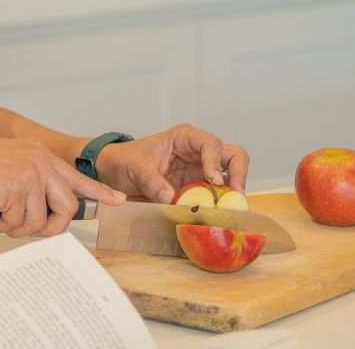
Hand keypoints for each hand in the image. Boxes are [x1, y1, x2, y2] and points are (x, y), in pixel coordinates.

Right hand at [0, 135, 124, 237]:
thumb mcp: (6, 167)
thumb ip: (28, 183)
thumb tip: (43, 215)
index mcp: (38, 153)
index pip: (75, 176)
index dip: (97, 192)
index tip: (116, 200)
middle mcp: (39, 160)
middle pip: (67, 207)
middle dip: (51, 227)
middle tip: (28, 230)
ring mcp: (30, 174)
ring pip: (41, 222)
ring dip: (18, 228)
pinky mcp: (17, 188)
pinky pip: (20, 225)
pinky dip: (3, 227)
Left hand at [95, 123, 249, 203]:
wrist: (115, 174)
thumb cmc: (125, 161)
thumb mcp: (135, 168)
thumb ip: (152, 181)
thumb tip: (169, 197)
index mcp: (185, 138)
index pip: (211, 144)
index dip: (216, 161)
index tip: (213, 180)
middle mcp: (199, 153)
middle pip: (234, 157)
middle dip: (239, 175)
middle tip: (234, 196)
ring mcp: (201, 172)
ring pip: (232, 178)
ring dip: (232, 194)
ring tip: (225, 210)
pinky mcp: (199, 189)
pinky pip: (218, 196)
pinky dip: (220, 205)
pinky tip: (215, 216)